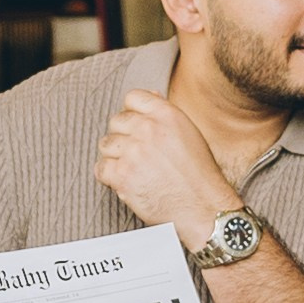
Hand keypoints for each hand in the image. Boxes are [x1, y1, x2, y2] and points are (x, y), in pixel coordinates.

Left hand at [93, 90, 235, 248]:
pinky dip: (109, 176)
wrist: (202, 207)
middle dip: (123, 136)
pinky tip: (126, 181)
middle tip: (137, 154)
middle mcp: (148, 129)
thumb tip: (151, 95)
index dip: (132, 112)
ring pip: (106, 144)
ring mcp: (133, 152)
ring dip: (115, 156)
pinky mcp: (123, 176)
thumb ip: (166, 114)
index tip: (137, 127)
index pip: (132, 97)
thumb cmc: (199, 173)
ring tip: (133, 169)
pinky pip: (101, 168)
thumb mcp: (189, 133)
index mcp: (166, 114)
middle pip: (116, 121)